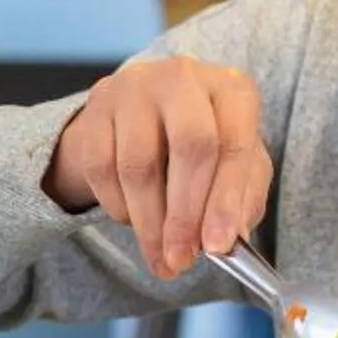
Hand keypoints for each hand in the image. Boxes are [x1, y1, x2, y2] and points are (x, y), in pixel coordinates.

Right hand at [43, 57, 270, 279]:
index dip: (224, 200)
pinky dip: (118, 207)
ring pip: (139, 165)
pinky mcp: (96, 106)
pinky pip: (102, 169)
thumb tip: (229, 238)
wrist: (143, 115)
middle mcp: (183, 77)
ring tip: (160, 255)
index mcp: (231, 88)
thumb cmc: (202, 144)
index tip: (217, 247)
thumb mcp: (236, 166)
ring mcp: (135, 86)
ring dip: (149, 223)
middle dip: (184, 215)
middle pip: (189, 147)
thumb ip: (241, 199)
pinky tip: (133, 220)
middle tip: (181, 260)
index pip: (233, 144)